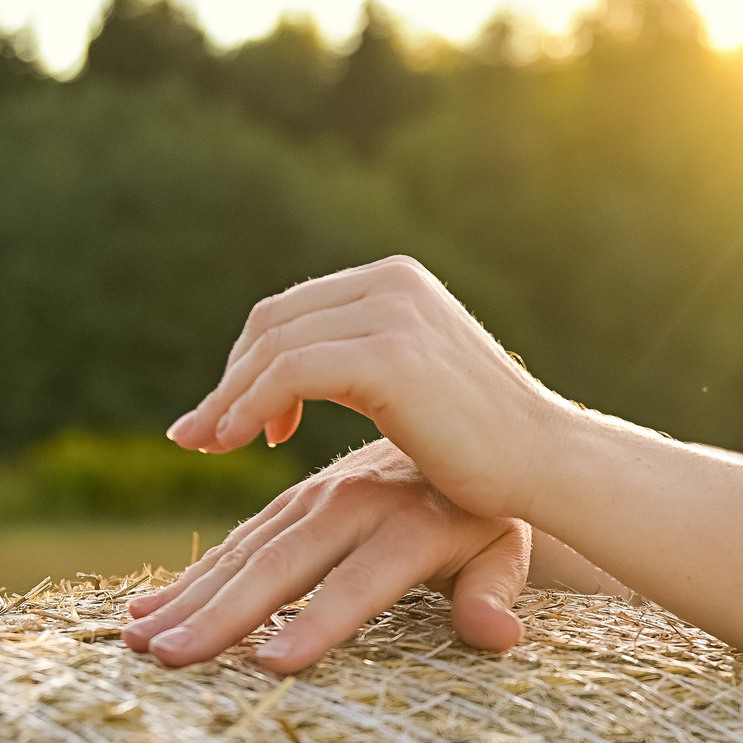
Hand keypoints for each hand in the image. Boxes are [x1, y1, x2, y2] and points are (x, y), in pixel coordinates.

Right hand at [121, 441, 531, 669]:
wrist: (463, 436)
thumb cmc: (487, 516)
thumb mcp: (507, 551)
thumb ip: (493, 591)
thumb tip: (499, 636)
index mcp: (413, 522)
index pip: (363, 581)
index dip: (321, 623)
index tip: (274, 666)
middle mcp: (356, 504)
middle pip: (287, 564)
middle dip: (226, 614)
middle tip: (170, 658)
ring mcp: (317, 497)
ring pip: (247, 549)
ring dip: (190, 595)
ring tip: (139, 640)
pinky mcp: (291, 501)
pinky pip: (236, 539)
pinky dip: (191, 576)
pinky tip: (146, 611)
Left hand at [165, 256, 558, 522]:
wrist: (545, 463)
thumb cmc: (481, 445)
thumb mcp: (413, 380)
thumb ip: (358, 360)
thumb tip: (282, 385)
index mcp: (397, 280)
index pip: (292, 309)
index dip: (247, 364)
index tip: (229, 420)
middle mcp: (393, 281)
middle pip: (274, 322)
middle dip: (227, 380)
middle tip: (197, 435)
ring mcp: (392, 313)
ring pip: (274, 346)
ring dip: (229, 398)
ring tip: (209, 444)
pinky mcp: (389, 355)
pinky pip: (290, 372)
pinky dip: (251, 406)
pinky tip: (241, 443)